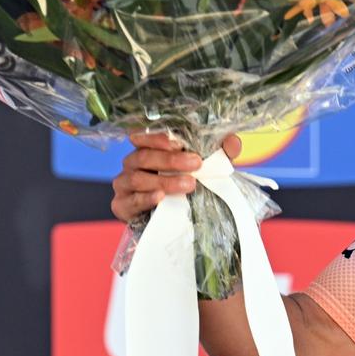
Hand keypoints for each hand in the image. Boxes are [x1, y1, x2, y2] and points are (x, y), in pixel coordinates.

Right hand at [108, 132, 241, 222]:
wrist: (171, 219)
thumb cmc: (184, 186)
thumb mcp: (205, 169)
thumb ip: (218, 154)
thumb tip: (233, 141)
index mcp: (148, 149)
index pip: (143, 136)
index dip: (157, 137)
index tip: (179, 142)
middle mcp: (132, 164)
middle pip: (143, 156)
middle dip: (170, 160)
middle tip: (196, 164)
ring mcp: (124, 185)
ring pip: (137, 178)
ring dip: (164, 180)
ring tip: (189, 184)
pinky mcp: (122, 206)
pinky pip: (130, 201)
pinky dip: (145, 198)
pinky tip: (160, 197)